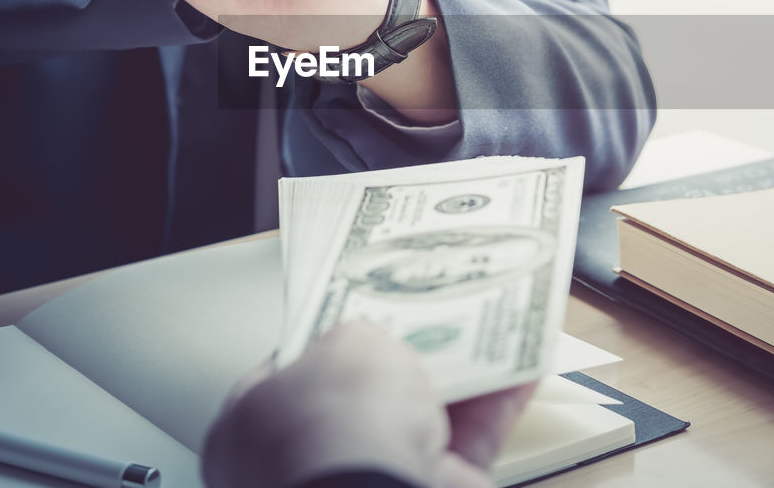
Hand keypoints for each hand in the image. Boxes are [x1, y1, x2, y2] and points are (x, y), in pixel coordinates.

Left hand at [202, 322, 536, 487]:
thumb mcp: (348, 344)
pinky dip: (496, 406)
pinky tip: (520, 368)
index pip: (292, 368)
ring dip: (461, 375)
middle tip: (436, 312)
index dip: (333, 332)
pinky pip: (468, 443)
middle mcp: (306, 463)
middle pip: (366, 394)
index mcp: (253, 427)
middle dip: (405, 355)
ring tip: (492, 327)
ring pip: (422, 418)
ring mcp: (366, 487)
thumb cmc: (338, 430)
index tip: (370, 304)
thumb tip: (378, 338)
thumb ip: (361, 334)